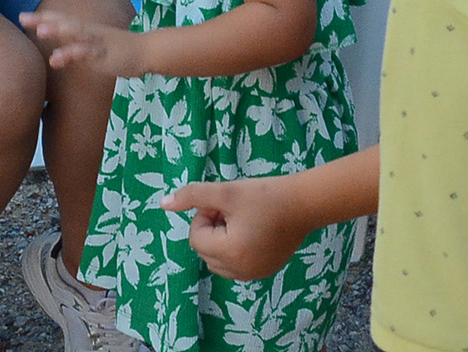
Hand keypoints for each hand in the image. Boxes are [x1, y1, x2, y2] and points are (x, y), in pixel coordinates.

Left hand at [21, 8, 148, 77]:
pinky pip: (88, 53)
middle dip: (43, 20)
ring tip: (40, 30)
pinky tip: (58, 57)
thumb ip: (75, 47)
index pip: (61, 20)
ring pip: (76, 33)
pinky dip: (73, 53)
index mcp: (84, 30)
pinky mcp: (104, 55)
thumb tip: (55, 54)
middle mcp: (88, 32)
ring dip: (58, 30)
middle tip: (22, 17)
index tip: (21, 16)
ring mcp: (96, 42)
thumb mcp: (92, 46)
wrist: (146, 50)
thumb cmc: (117, 50)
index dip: (42, 17)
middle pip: (64, 22)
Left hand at [162, 177, 314, 280]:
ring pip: (217, 259)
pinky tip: (255, 230)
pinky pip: (234, 264)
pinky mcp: (263, 272)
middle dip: (213, 229)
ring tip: (244, 220)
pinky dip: (236, 248)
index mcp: (229, 253)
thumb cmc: (266, 195)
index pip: (196, 238)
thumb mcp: (226, 191)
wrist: (305, 203)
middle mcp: (239, 271)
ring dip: (222, 239)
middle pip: (204, 250)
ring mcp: (252, 275)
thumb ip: (193, 196)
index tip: (226, 203)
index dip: (206, 216)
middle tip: (234, 210)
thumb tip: (162, 204)